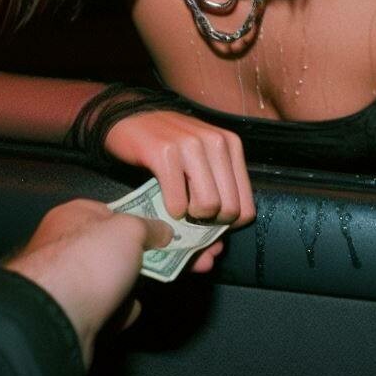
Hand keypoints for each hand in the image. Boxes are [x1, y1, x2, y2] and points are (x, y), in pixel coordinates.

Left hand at [5, 199, 172, 365]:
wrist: (54, 320)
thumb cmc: (88, 262)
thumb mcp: (129, 228)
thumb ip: (150, 226)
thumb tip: (164, 231)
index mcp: (76, 216)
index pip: (117, 212)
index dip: (148, 220)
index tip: (174, 229)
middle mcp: (68, 246)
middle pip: (121, 247)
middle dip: (156, 253)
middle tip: (189, 258)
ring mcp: (69, 283)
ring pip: (117, 280)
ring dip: (139, 284)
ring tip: (163, 283)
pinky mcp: (73, 315)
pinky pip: (107, 309)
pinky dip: (121, 311)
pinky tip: (127, 312)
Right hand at [104, 109, 255, 228]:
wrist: (129, 118)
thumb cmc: (167, 148)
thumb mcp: (196, 167)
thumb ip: (212, 205)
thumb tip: (212, 257)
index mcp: (231, 145)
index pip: (247, 205)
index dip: (228, 226)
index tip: (208, 224)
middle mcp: (216, 142)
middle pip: (230, 209)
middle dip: (209, 224)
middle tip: (190, 217)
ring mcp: (191, 145)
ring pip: (209, 206)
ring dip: (190, 218)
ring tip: (179, 207)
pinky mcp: (164, 153)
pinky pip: (177, 202)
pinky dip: (170, 210)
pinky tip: (164, 201)